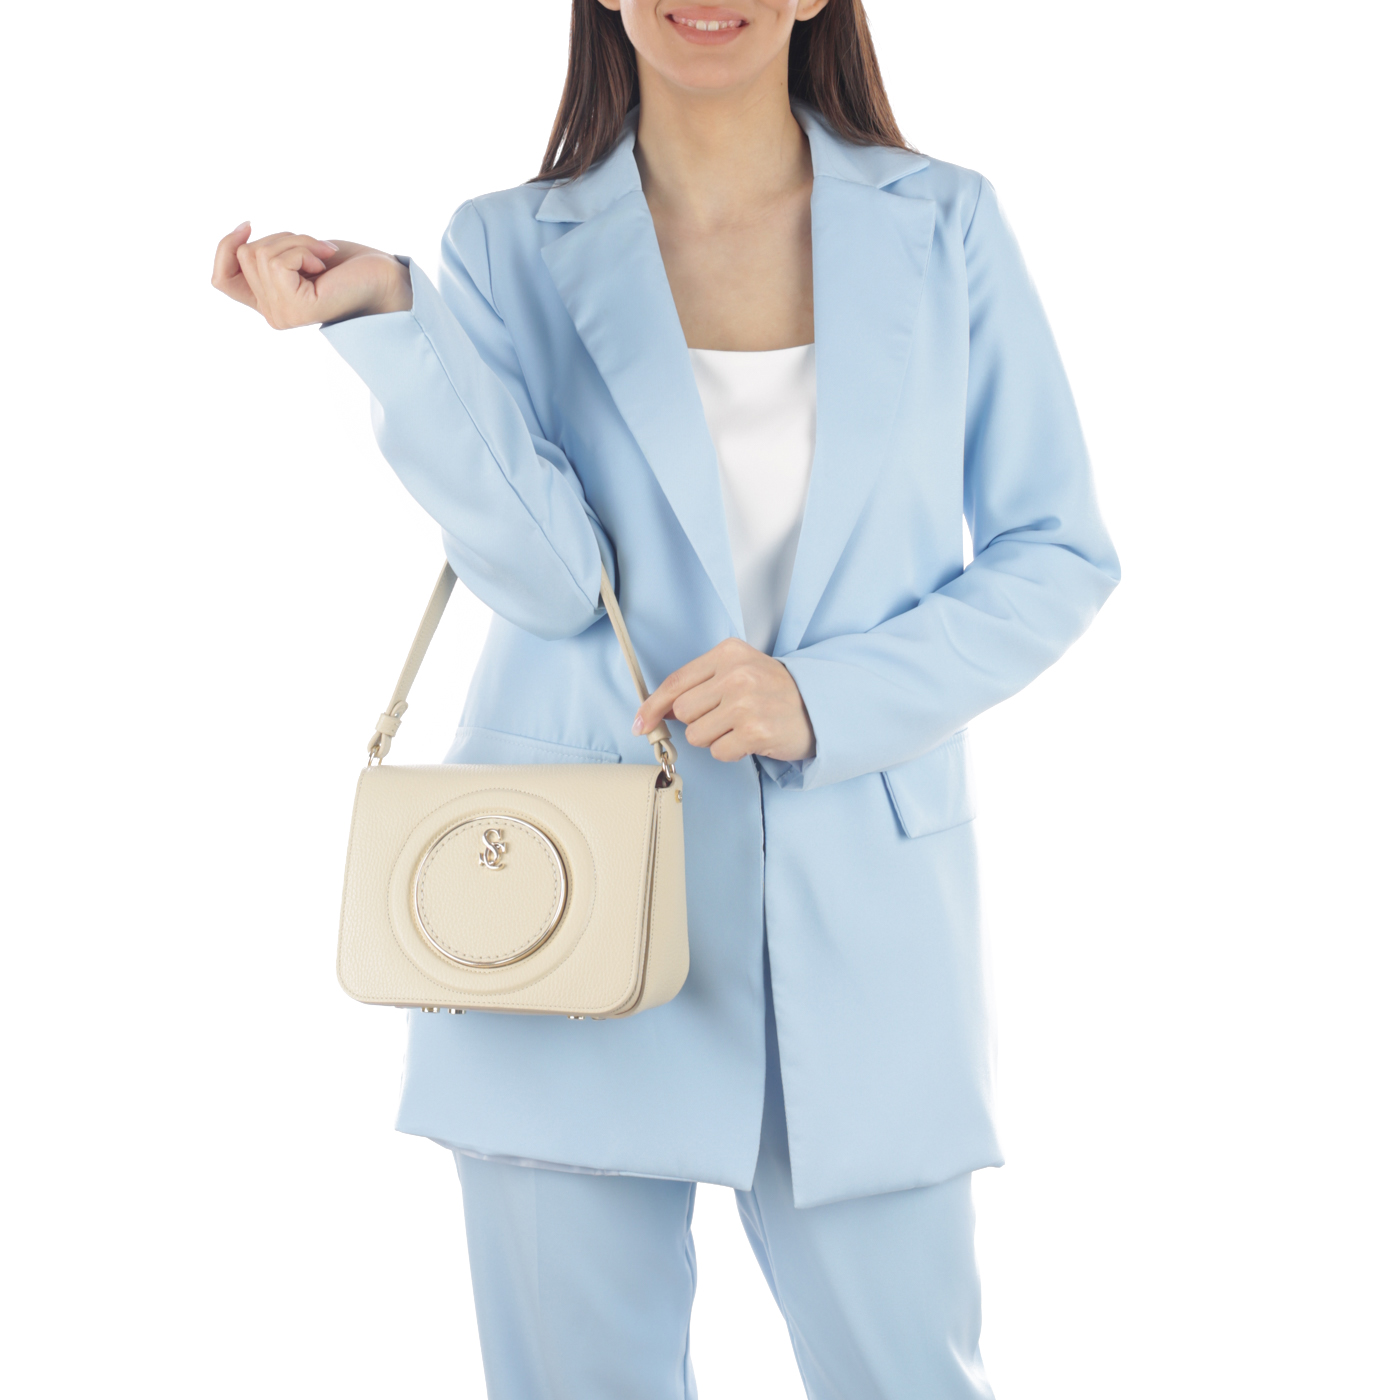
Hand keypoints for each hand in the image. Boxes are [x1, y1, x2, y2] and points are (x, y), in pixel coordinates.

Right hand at [211, 222, 411, 327]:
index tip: (248, 225)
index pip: (221, 279)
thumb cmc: (348, 265)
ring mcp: (282, 315)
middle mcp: (272, 315)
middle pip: (244, 254)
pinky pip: (277, 261)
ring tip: (323, 256)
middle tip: (316, 249)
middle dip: (281, 237)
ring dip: (296, 241)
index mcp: (269, 303)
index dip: (225, 247)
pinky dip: (302, 249)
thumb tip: (240, 232)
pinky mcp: (296, 309)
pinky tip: (325, 263)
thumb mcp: (296, 252)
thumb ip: (267, 253)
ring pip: (260, 254)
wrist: (385, 279)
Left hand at [633, 638, 816, 764]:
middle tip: (723, 719)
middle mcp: (736, 675)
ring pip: (697, 735)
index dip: (652, 706)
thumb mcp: (739, 671)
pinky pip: (719, 752)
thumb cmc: (776, 691)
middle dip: (697, 722)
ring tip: (739, 727)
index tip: (641, 722)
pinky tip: (750, 739)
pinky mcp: (755, 731)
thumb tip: (660, 709)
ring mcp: (746, 703)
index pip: (676, 682)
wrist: (820, 706)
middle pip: (683, 711)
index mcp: (728, 653)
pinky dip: (731, 752)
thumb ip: (700, 684)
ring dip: (714, 738)